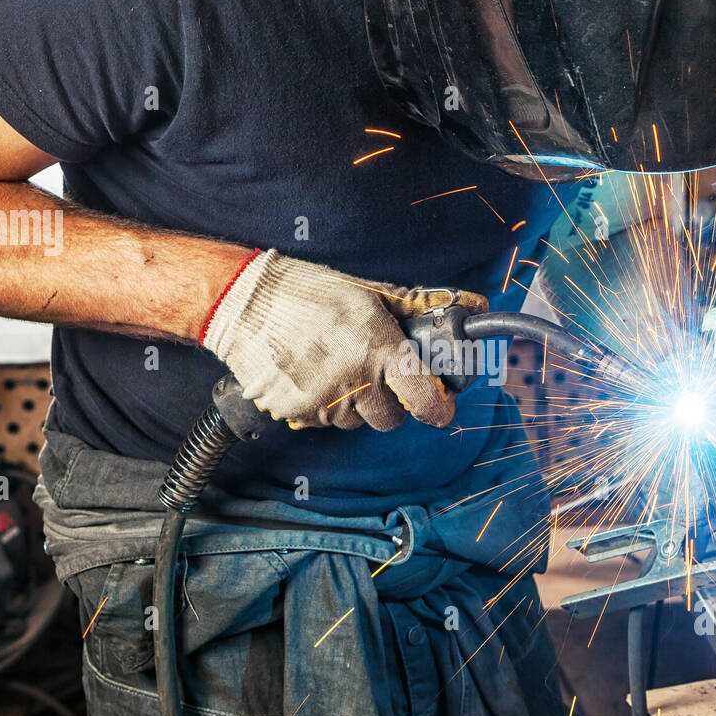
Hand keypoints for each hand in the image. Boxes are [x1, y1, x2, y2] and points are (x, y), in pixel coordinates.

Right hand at [200, 249, 487, 430]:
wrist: (244, 303)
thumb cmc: (307, 292)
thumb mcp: (367, 292)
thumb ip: (416, 309)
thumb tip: (471, 305)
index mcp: (377, 346)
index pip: (423, 398)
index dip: (437, 408)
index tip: (439, 407)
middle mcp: (353, 378)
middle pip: (389, 420)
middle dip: (387, 403)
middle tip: (373, 376)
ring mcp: (322, 400)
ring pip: (354, 423)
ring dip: (353, 405)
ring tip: (334, 370)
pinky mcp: (295, 412)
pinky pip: (323, 423)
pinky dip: (322, 407)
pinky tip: (311, 376)